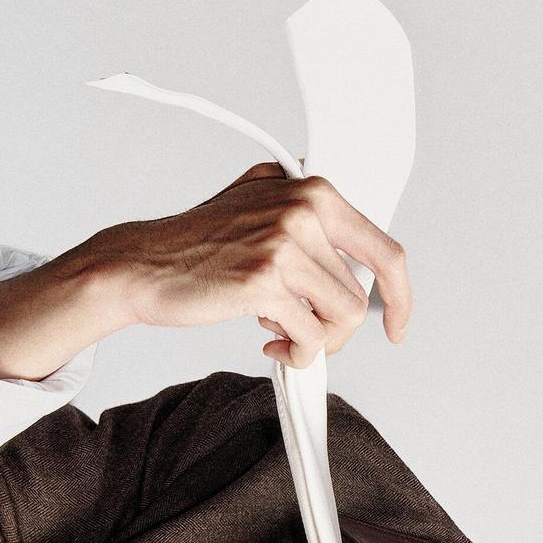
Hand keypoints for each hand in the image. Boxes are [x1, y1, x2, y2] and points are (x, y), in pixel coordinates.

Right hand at [101, 163, 411, 367]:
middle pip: (362, 293)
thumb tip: (365, 263)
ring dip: (318, 340)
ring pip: (344, 317)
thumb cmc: (200, 241)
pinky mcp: (264, 280)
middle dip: (339, 326)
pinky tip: (272, 345)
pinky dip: (298, 353)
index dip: (400, 295)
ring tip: (285, 335)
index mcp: (313, 189)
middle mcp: (304, 208)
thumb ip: (313, 220)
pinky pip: (312, 336)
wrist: (143, 263)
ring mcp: (284, 243)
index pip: (384, 247)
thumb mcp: (262, 202)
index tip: (397, 324)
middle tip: (313, 334)